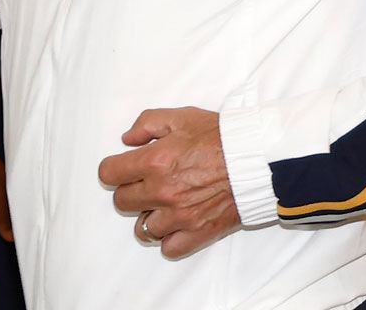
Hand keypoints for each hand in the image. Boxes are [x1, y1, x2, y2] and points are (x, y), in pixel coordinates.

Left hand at [96, 107, 239, 259]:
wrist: (257, 160)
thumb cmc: (221, 137)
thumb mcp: (180, 117)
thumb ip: (146, 124)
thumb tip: (127, 139)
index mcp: (154, 161)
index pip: (108, 174)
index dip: (113, 169)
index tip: (122, 168)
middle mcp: (163, 191)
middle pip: (121, 202)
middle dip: (129, 191)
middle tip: (145, 183)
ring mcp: (180, 215)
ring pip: (142, 229)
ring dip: (148, 217)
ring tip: (160, 206)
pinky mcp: (198, 232)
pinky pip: (169, 248)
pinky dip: (168, 239)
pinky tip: (174, 224)